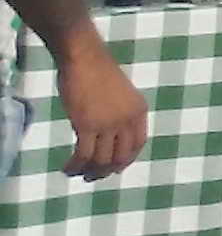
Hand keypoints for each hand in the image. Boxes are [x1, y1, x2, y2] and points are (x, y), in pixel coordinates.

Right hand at [57, 40, 143, 179]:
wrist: (84, 59)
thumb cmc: (98, 73)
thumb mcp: (120, 95)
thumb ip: (119, 115)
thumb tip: (109, 139)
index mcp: (139, 111)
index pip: (138, 144)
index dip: (127, 160)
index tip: (115, 168)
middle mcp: (127, 120)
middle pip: (121, 157)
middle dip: (107, 171)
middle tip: (93, 176)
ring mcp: (108, 124)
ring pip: (101, 160)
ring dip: (89, 172)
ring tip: (78, 174)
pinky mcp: (87, 125)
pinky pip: (83, 155)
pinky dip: (75, 166)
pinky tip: (68, 168)